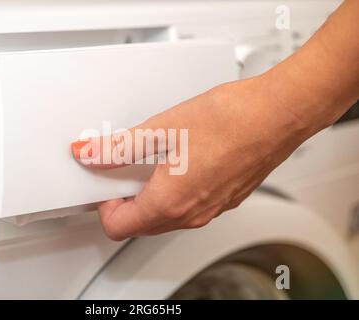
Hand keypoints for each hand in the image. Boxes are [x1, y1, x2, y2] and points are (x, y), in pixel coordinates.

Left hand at [72, 74, 311, 240]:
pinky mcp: (225, 200)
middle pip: (141, 225)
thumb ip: (120, 147)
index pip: (118, 226)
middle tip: (124, 169)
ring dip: (150, 197)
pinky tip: (180, 161)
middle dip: (125, 201)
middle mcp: (191, 215)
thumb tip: (90, 153)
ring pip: (165, 218)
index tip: (105, 181)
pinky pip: (188, 208)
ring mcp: (211, 210)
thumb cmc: (231, 121)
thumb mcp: (162, 129)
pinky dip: (174, 193)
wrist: (277, 114)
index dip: (104, 205)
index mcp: (169, 203)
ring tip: (153, 161)